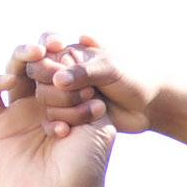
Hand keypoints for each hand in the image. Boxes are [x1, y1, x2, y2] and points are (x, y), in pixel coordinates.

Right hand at [0, 42, 115, 186]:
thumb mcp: (99, 127)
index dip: (68, 56)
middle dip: (46, 53)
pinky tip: (8, 80)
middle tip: (52, 43)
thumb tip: (79, 65)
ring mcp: (19, 115)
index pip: (66, 70)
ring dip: (21, 59)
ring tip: (34, 54)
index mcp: (71, 105)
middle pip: (38, 68)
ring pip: (13, 75)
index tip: (75, 47)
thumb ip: (89, 94)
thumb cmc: (86, 169)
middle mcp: (44, 107)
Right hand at [24, 32, 159, 134]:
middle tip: (90, 93)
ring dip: (64, 109)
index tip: (58, 76)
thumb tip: (57, 80)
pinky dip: (56, 125)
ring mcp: (61, 98)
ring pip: (44, 103)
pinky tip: (66, 130)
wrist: (148, 106)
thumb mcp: (110, 70)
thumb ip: (83, 72)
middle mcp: (58, 77)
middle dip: (60, 92)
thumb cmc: (132, 80)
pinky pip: (50, 122)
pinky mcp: (66, 118)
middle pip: (38, 83)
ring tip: (98, 107)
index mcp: (67, 56)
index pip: (39, 57)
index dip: (43, 65)